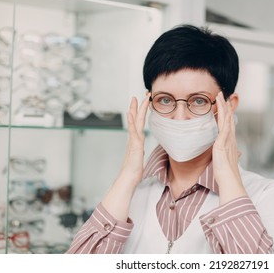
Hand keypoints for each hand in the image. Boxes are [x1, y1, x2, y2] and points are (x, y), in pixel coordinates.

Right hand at [102, 93, 150, 220]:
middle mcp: (134, 138)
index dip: (141, 112)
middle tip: (142, 94)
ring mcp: (133, 141)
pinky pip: (133, 131)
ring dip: (135, 110)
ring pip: (135, 122)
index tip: (144, 101)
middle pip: (137, 118)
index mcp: (136, 139)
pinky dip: (131, 122)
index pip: (139, 122)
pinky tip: (131, 114)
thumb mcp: (139, 157)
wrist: (128, 178)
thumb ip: (139, 151)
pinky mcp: (134, 146)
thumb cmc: (134, 170)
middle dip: (139, 106)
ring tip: (136, 99)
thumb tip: (140, 150)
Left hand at [213, 92, 246, 203]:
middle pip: (228, 119)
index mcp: (230, 143)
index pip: (228, 125)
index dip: (227, 114)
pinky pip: (224, 127)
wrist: (228, 180)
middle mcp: (230, 139)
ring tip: (220, 97)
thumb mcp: (226, 161)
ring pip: (226, 120)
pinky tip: (223, 110)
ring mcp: (227, 140)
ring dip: (223, 107)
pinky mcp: (223, 143)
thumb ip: (229, 156)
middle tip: (222, 95)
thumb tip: (234, 154)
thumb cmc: (226, 173)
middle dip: (225, 106)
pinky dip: (224, 118)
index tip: (225, 105)